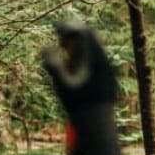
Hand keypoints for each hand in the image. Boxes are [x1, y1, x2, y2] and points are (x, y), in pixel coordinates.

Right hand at [42, 21, 122, 154]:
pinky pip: (98, 62)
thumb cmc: (78, 107)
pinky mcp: (109, 80)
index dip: (69, 27)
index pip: (85, 33)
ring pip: (96, 51)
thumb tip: (45, 48)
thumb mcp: (62, 86)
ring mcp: (109, 72)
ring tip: (65, 49)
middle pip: (93, 39)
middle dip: (75, 35)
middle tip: (61, 36)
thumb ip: (53, 65)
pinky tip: (74, 65)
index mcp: (96, 61)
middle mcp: (105, 63)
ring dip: (80, 46)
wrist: (99, 127)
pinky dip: (85, 58)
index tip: (56, 28)